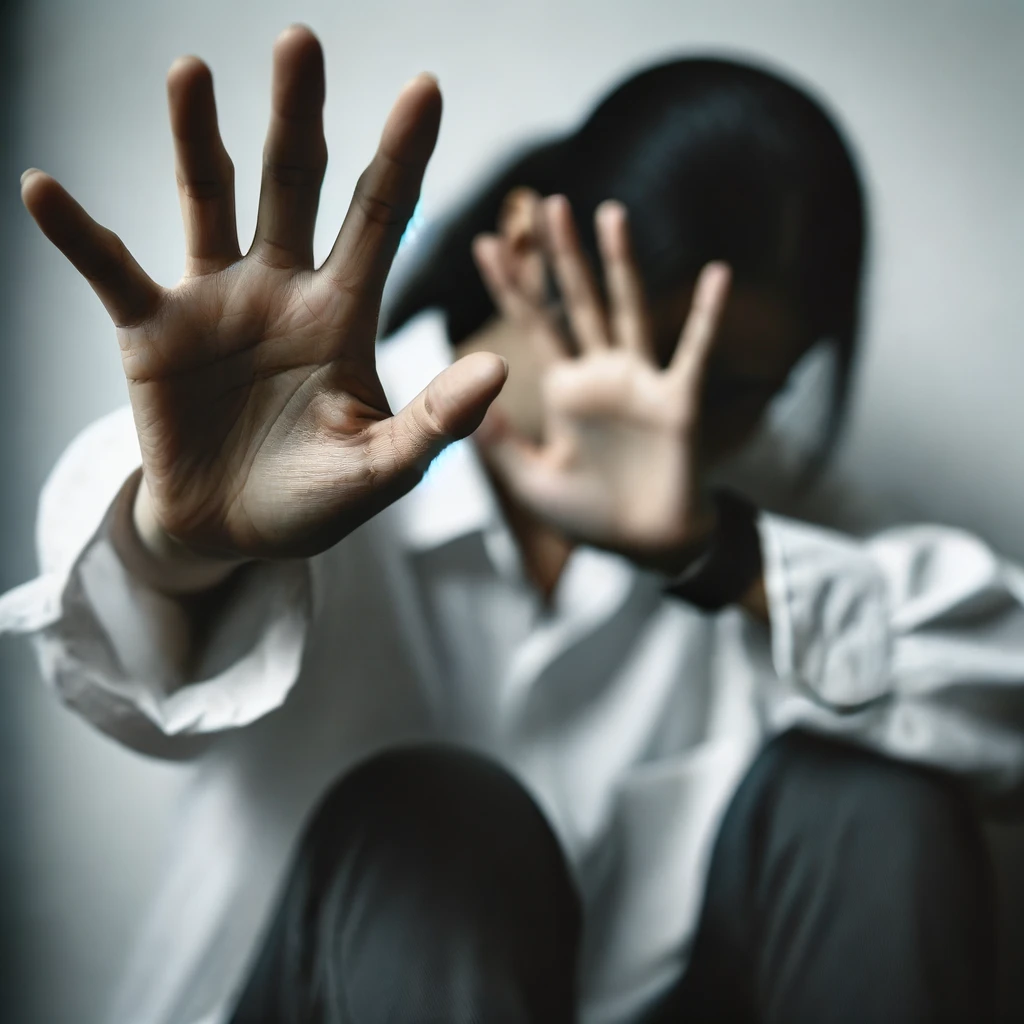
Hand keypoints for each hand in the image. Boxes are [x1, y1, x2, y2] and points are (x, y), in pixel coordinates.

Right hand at [21, 26, 506, 568]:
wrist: (234, 531)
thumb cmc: (316, 500)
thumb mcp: (382, 467)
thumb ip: (434, 422)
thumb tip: (499, 372)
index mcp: (344, 313)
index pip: (380, 219)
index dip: (402, 156)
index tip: (425, 87)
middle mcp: (282, 288)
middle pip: (294, 184)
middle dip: (297, 116)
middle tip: (302, 41)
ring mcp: (214, 302)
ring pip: (208, 201)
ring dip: (196, 138)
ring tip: (191, 71)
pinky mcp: (151, 331)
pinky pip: (112, 270)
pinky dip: (79, 234)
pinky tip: (43, 189)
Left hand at [472, 195, 729, 575]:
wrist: (644, 549)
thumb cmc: (588, 516)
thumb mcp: (530, 480)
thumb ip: (499, 442)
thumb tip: (464, 398)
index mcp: (564, 389)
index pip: (533, 325)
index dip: (511, 286)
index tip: (485, 242)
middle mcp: (601, 375)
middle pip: (577, 302)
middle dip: (562, 255)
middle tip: (547, 202)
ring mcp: (640, 384)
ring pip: (627, 311)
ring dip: (620, 264)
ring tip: (609, 213)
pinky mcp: (676, 403)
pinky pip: (693, 354)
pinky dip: (706, 318)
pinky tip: (717, 275)